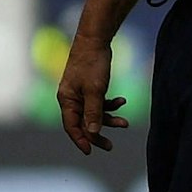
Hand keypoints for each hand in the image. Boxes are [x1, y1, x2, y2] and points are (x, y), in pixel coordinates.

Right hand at [57, 33, 129, 153]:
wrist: (95, 40)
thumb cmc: (92, 64)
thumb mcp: (95, 90)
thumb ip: (94, 112)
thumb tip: (93, 133)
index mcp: (66, 100)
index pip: (71, 126)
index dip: (80, 140)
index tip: (91, 151)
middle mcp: (71, 99)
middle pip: (83, 123)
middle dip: (97, 134)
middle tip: (110, 146)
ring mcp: (81, 93)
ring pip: (94, 113)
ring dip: (109, 119)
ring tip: (125, 124)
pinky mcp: (91, 88)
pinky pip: (100, 103)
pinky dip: (111, 105)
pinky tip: (122, 101)